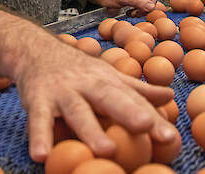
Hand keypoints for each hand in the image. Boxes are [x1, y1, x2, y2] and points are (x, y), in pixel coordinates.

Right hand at [16, 37, 175, 161]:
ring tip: (105, 150)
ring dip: (90, 130)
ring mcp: (62, 92)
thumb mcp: (107, 75)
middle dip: (128, 112)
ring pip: (77, 111)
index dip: (152, 117)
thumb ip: (136, 89)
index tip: (170, 136)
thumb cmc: (77, 70)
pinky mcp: (37, 100)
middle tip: (146, 126)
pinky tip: (41, 156)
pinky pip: (39, 120)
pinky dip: (39, 137)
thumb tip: (170, 96)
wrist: (34, 49)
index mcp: (108, 81)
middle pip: (109, 98)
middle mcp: (87, 85)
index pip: (132, 100)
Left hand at [88, 0, 158, 15]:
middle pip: (149, 1)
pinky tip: (130, 12)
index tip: (142, 12)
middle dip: (143, 9)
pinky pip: (140, 6)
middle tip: (134, 13)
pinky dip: (136, 11)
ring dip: (139, 11)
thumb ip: (138, 2)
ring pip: (145, 5)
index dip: (150, 6)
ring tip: (131, 13)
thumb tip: (151, 6)